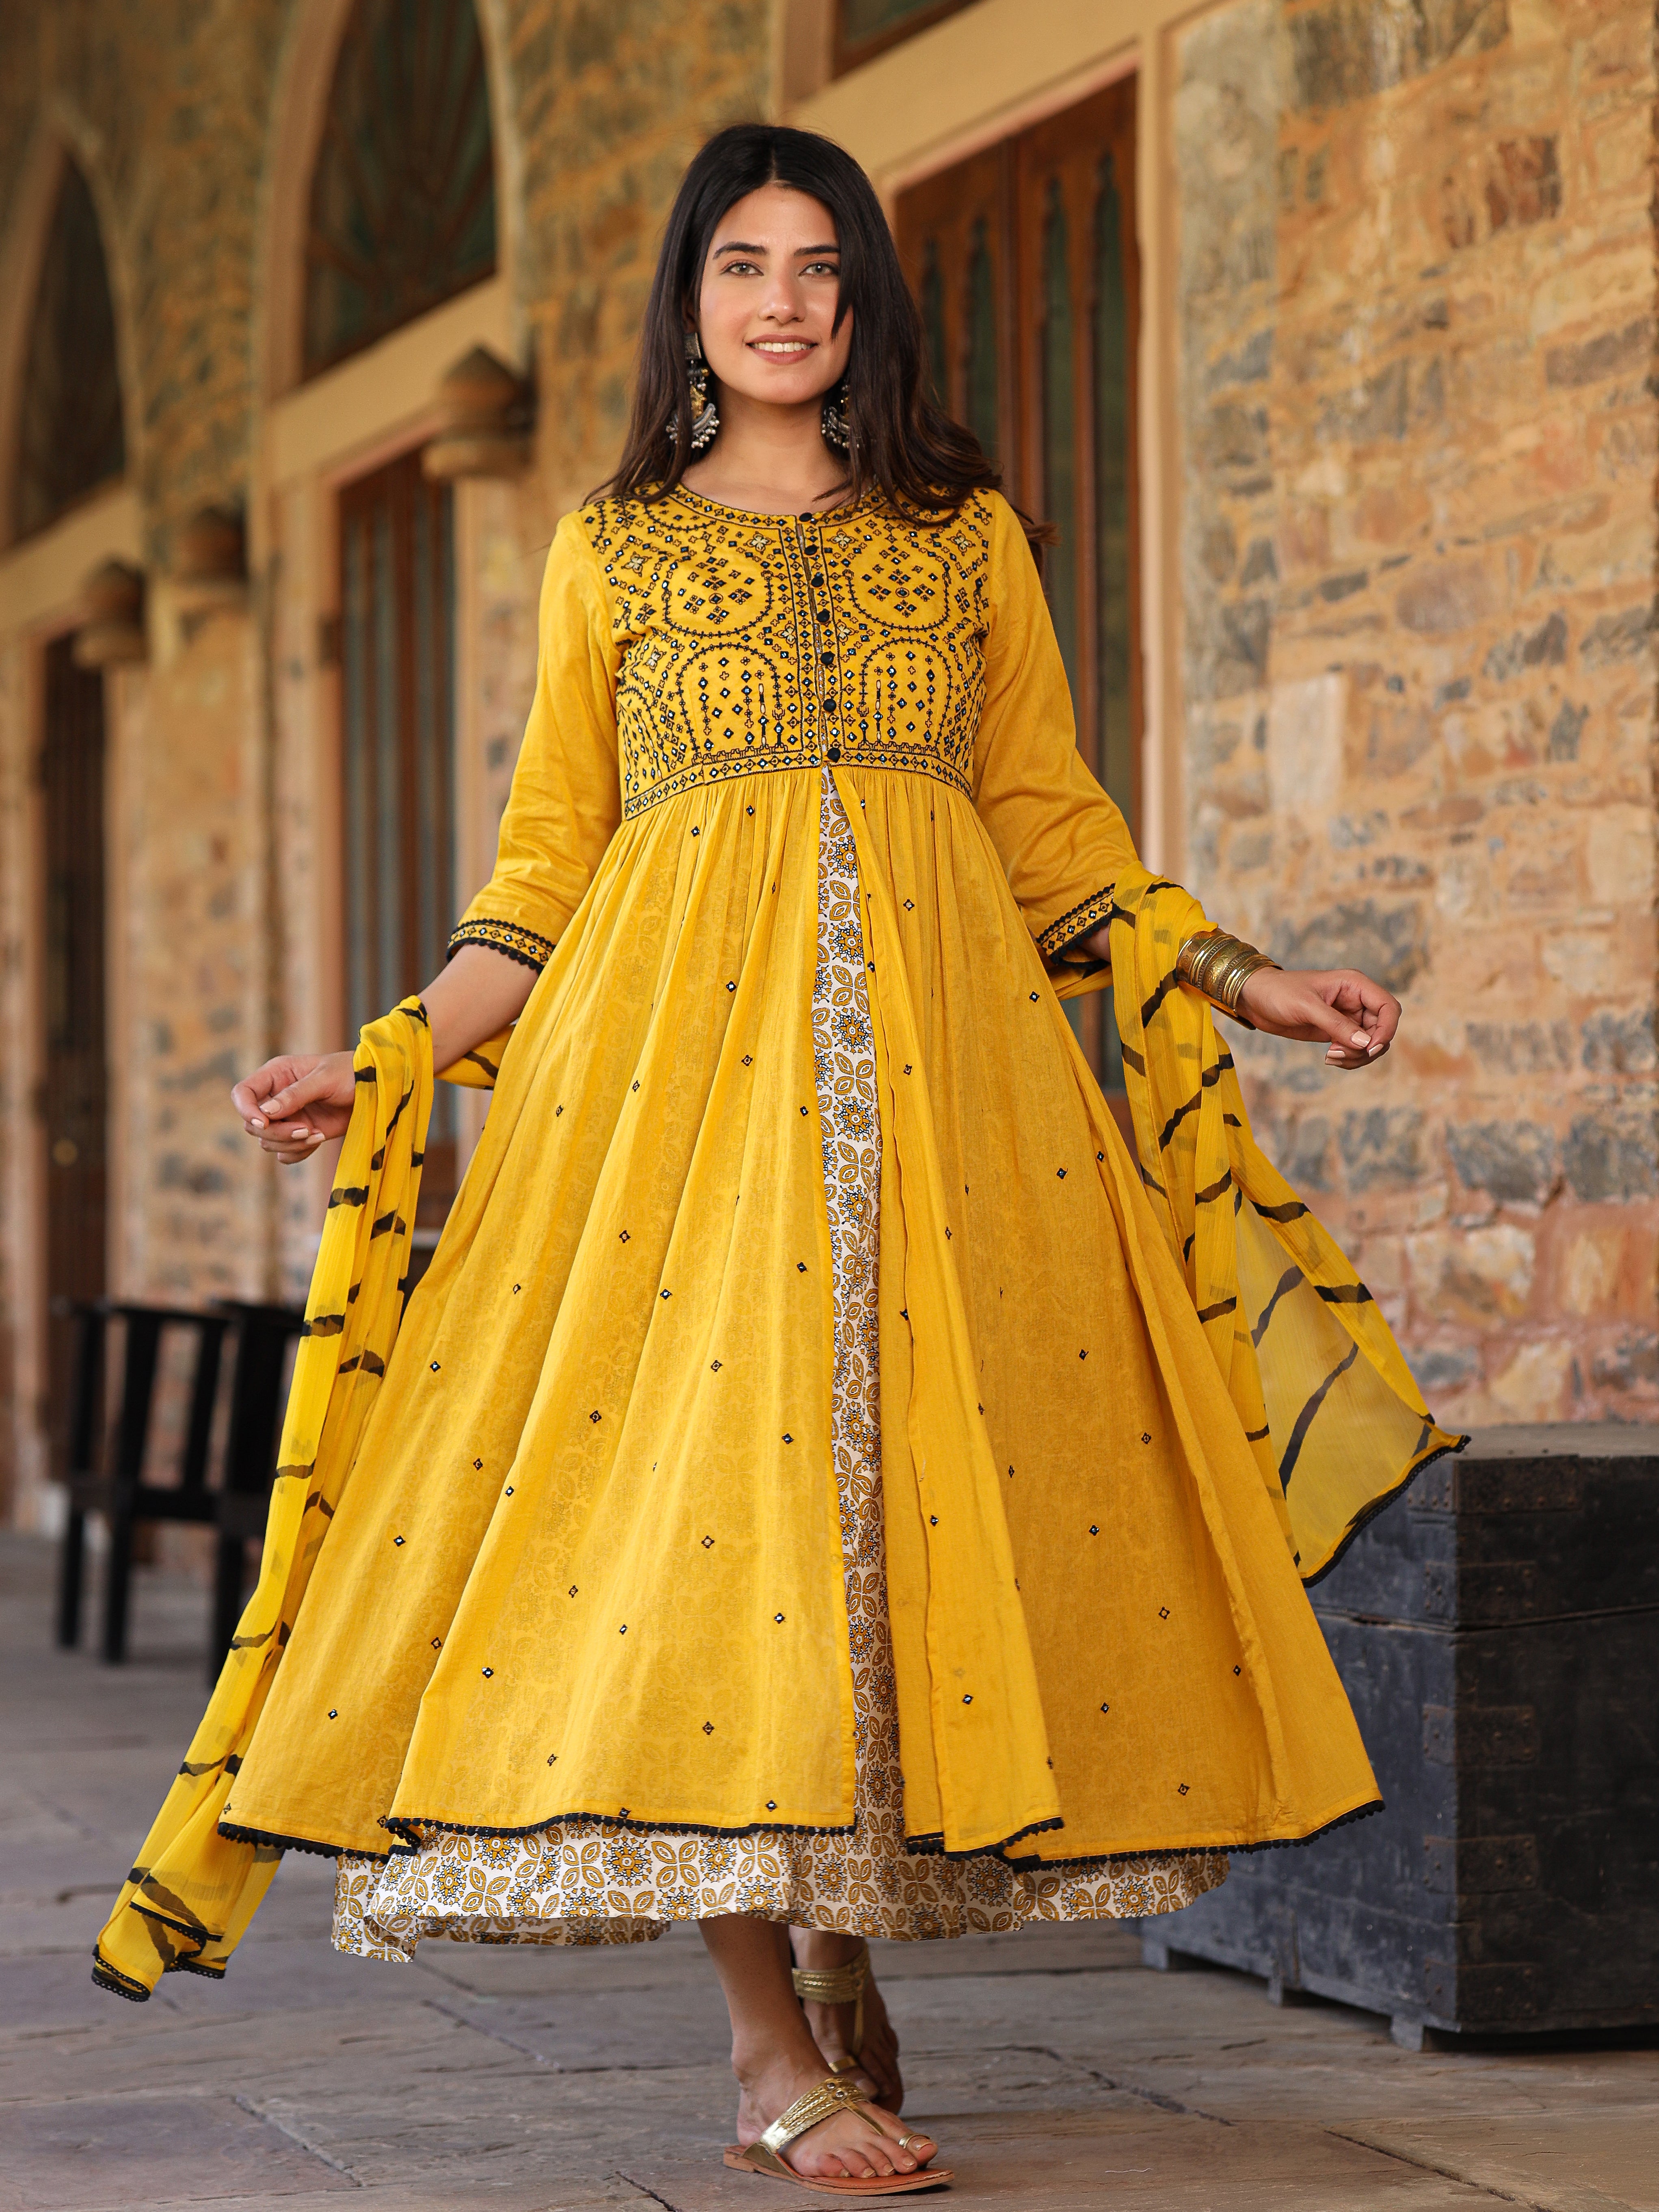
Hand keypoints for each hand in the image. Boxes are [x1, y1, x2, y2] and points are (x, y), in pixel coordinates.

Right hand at [231, 1051, 357, 1164]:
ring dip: (290, 1144)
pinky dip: (298, 1153)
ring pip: (267, 1142)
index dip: (246, 1110)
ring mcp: (287, 1117)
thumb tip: (266, 1112)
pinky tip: (319, 1139)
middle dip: (277, 1132)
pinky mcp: (300, 1135)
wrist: (376, 1091)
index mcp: (276, 1075)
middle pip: (252, 1124)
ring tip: (318, 1134)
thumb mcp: (324, 1079)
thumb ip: (295, 1094)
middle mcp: (276, 1097)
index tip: (264, 1122)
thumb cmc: (352, 1074)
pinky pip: (284, 1154)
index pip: (243, 1093)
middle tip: (306, 1130)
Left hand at [1236, 967, 1399, 1069]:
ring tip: (1331, 1057)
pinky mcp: (1337, 1032)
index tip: (1370, 1047)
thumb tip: (1366, 1044)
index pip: (1389, 1007)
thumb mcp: (1307, 1007)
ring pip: (1370, 1043)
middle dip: (1369, 1047)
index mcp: (1355, 985)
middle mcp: (1356, 1001)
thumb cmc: (1279, 993)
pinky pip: (1355, 1050)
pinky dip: (1348, 1058)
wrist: (1255, 999)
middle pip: (1383, 1029)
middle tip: (1340, 1053)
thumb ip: (1337, 1025)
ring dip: (1358, 1056)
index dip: (1387, 1029)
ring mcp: (1348, 1018)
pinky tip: (1328, 1059)